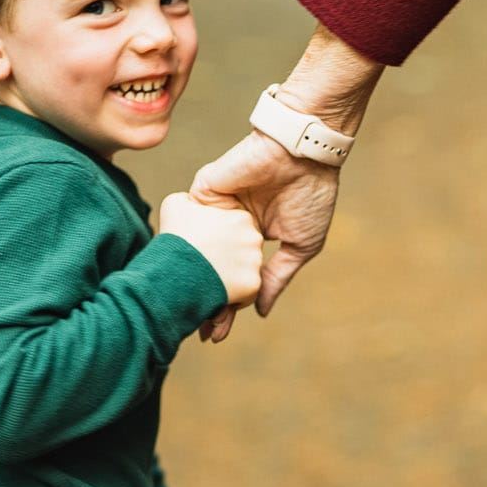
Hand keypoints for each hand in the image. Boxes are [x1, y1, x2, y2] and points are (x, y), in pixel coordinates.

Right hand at [157, 194, 263, 305]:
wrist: (172, 272)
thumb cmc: (174, 238)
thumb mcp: (177, 204)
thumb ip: (192, 198)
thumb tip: (193, 200)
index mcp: (242, 218)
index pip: (237, 228)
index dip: (219, 237)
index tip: (205, 244)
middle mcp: (255, 238)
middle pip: (244, 249)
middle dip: (227, 256)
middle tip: (205, 262)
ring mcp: (255, 263)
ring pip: (245, 271)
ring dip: (230, 276)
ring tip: (207, 277)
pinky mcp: (252, 286)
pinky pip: (246, 292)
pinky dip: (233, 294)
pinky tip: (214, 290)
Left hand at [191, 23, 384, 340]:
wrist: (302, 152)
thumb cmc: (310, 194)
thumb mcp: (300, 246)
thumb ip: (277, 278)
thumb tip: (259, 311)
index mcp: (252, 238)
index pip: (234, 278)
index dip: (226, 307)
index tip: (215, 335)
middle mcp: (230, 227)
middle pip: (210, 271)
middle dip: (204, 301)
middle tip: (197, 332)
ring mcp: (215, 211)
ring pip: (195, 252)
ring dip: (189, 278)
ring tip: (185, 308)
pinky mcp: (203, 193)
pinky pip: (185, 222)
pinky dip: (181, 246)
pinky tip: (177, 273)